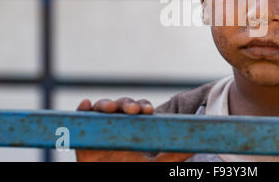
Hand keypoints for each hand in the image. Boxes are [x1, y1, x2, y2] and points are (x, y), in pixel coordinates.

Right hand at [75, 98, 193, 161]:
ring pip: (102, 108)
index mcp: (134, 127)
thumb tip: (197, 144)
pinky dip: (82, 109)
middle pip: (121, 105)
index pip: (139, 109)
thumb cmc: (132, 170)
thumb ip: (175, 156)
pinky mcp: (82, 136)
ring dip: (107, 103)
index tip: (148, 111)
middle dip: (128, 103)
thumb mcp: (156, 164)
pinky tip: (86, 104)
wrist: (110, 179)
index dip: (143, 106)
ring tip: (111, 108)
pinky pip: (80, 118)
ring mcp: (99, 128)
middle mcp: (117, 124)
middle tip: (134, 110)